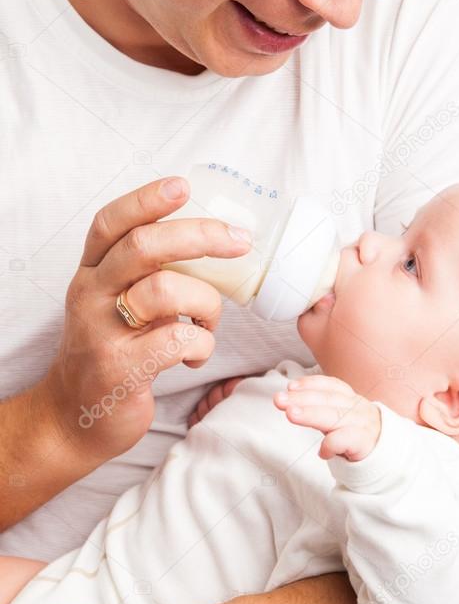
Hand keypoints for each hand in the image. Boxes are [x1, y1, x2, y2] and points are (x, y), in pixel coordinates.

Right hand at [39, 176, 251, 465]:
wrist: (74, 417)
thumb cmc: (112, 350)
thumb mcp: (117, 301)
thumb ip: (148, 272)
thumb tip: (214, 239)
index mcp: (92, 271)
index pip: (112, 222)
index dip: (147, 199)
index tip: (184, 185)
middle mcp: (90, 294)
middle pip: (145, 246)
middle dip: (201, 236)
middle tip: (239, 241)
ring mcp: (101, 332)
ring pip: (166, 290)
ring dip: (206, 304)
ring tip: (208, 325)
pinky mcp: (119, 369)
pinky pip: (176, 341)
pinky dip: (201, 345)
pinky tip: (194, 355)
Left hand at [273, 374, 380, 460]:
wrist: (386, 454)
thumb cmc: (355, 432)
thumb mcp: (339, 416)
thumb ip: (318, 407)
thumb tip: (289, 396)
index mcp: (350, 398)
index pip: (331, 386)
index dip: (311, 384)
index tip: (291, 386)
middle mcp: (357, 407)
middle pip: (328, 400)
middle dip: (301, 398)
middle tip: (279, 400)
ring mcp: (362, 423)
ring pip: (335, 416)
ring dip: (311, 414)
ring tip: (290, 414)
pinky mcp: (365, 442)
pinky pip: (346, 439)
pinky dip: (331, 444)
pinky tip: (321, 452)